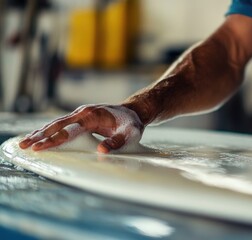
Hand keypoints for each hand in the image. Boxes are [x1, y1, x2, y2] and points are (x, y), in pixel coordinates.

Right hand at [19, 104, 143, 152]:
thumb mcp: (130, 133)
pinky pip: (63, 124)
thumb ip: (117, 142)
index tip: (39, 147)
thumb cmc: (132, 123)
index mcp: (92, 116)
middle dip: (40, 136)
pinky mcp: (81, 118)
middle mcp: (83, 113)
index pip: (68, 129)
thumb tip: (101, 151)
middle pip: (57, 125)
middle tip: (24, 145)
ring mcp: (81, 114)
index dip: (53, 139)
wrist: (134, 111)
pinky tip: (40, 136)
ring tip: (25, 142)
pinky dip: (50, 130)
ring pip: (57, 123)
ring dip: (41, 133)